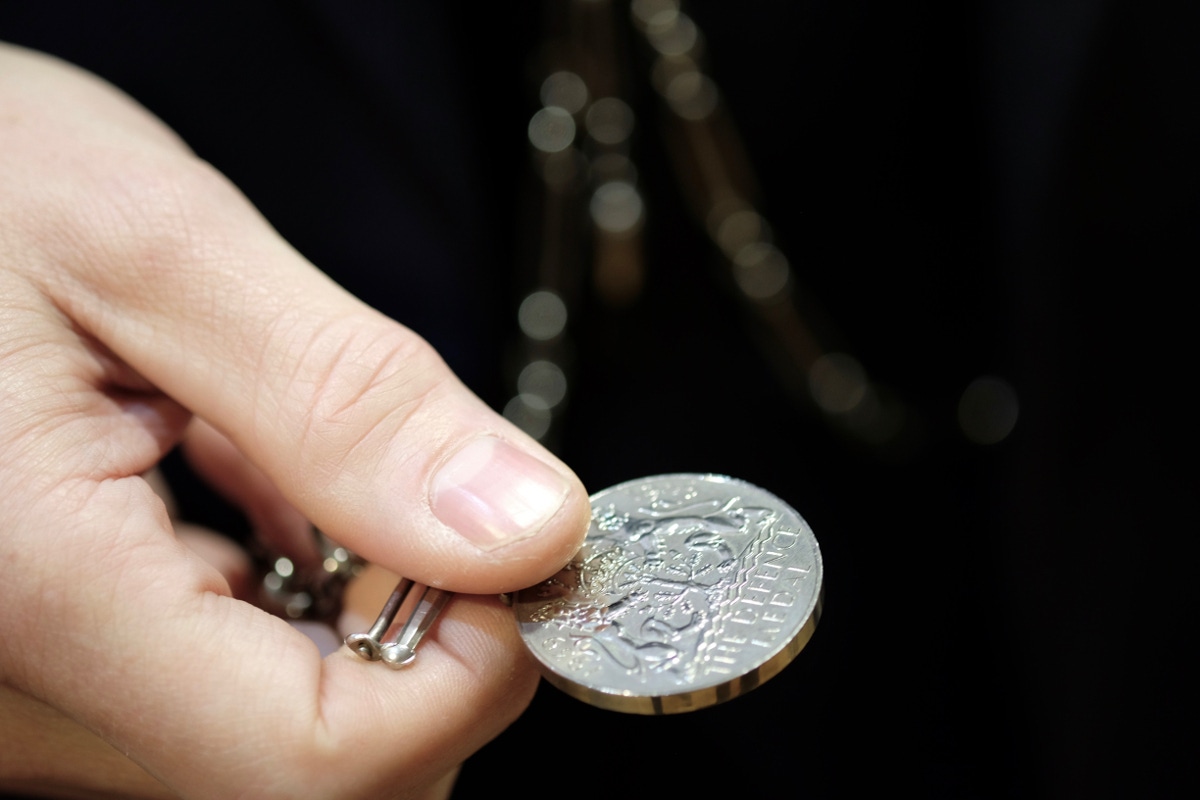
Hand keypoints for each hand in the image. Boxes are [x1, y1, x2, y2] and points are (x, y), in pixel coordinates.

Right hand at [0, 42, 589, 798]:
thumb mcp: (157, 248)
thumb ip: (345, 402)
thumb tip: (523, 531)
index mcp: (36, 587)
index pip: (319, 764)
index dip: (467, 679)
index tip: (519, 559)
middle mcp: (10, 692)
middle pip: (304, 769)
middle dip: (421, 645)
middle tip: (427, 490)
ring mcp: (19, 696)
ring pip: (268, 735)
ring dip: (351, 619)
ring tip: (305, 466)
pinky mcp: (39, 665)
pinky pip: (212, 692)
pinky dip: (283, 608)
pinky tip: (259, 498)